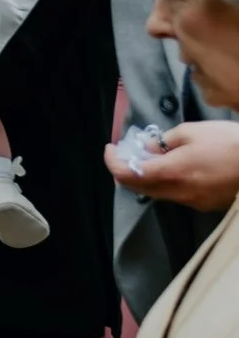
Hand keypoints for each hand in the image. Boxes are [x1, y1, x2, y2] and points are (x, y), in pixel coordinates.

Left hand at [104, 119, 238, 212]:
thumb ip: (163, 141)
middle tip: (127, 153)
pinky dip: (167, 183)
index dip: (112, 162)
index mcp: (171, 172)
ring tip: (151, 158)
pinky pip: (177, 196)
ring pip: (158, 193)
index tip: (111, 149)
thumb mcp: (192, 131)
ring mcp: (193, 202)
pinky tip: (175, 169)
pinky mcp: (206, 206)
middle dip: (127, 170)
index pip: (127, 175)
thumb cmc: (229, 142)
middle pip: (139, 188)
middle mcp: (178, 193)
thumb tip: (147, 149)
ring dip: (147, 178)